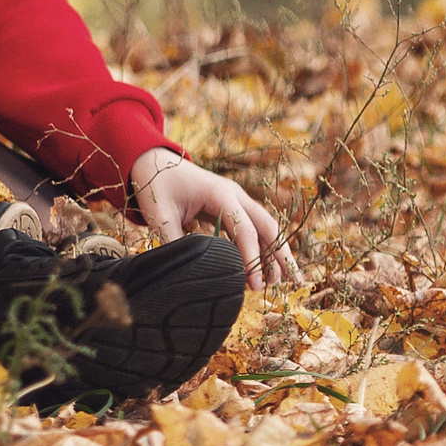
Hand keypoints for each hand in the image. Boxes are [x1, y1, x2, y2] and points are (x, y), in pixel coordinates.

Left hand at [130, 148, 298, 288]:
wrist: (154, 161)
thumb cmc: (156, 186)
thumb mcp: (160, 214)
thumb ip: (175, 242)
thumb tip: (189, 273)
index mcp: (219, 194)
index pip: (245, 229)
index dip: (252, 258)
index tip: (255, 284)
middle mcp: (235, 194)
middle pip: (267, 226)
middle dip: (281, 255)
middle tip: (292, 283)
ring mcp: (237, 197)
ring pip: (266, 226)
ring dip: (276, 251)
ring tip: (279, 281)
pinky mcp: (233, 204)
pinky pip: (255, 225)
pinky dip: (264, 244)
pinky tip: (265, 266)